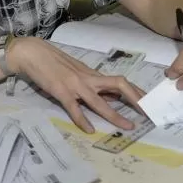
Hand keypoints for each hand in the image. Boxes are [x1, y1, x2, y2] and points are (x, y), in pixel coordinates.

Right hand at [8, 37, 144, 133]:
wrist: (32, 53)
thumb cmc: (54, 62)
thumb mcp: (77, 71)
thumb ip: (93, 84)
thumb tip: (111, 97)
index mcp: (92, 74)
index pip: (120, 82)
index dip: (137, 92)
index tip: (150, 103)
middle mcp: (88, 78)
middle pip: (118, 85)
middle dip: (135, 99)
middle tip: (148, 113)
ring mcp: (75, 85)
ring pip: (99, 100)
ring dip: (115, 115)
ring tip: (128, 127)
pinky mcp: (61, 91)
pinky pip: (74, 108)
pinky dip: (82, 120)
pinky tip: (89, 130)